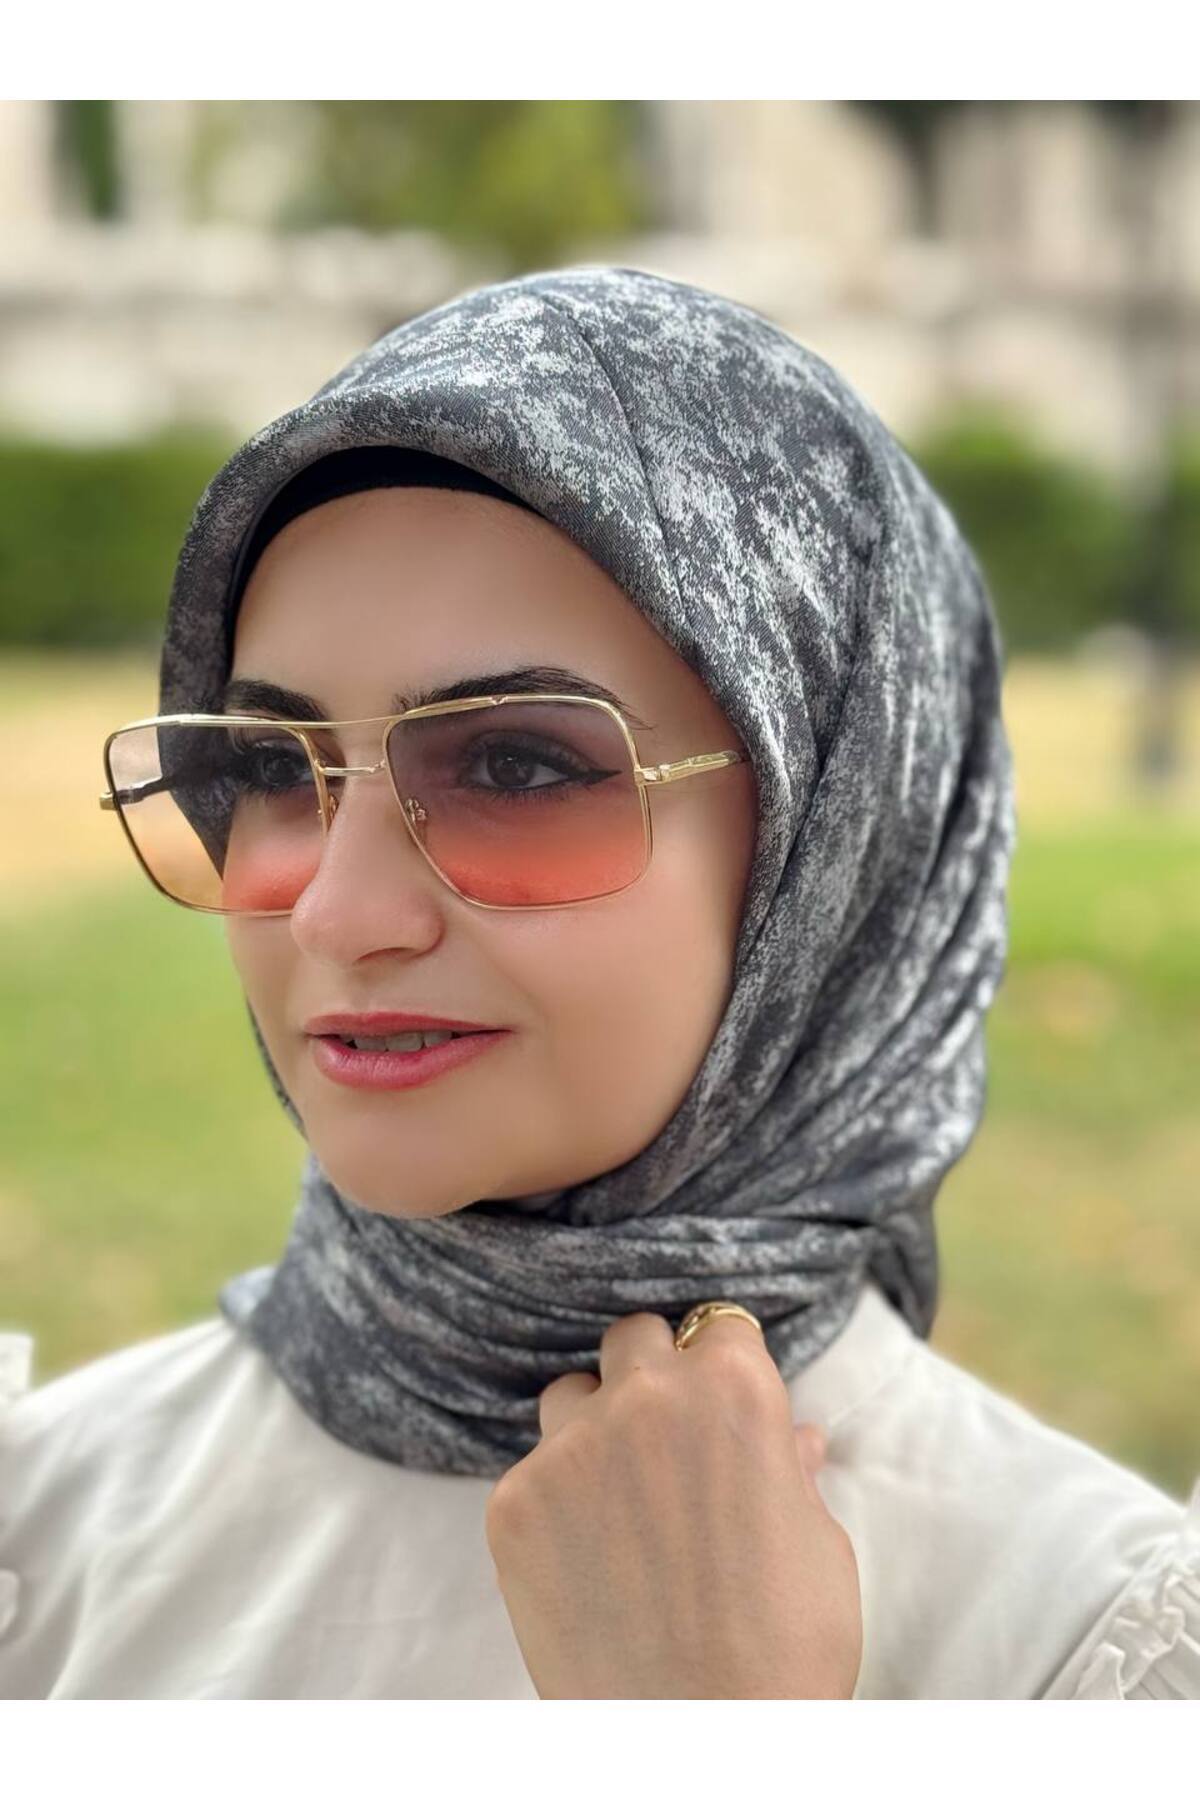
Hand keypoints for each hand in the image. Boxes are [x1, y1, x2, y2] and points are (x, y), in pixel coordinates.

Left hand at [484, 1309, 862, 1698]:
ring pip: (568, 1396)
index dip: (722, 1367)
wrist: (710, 1745)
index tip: (720, 1403)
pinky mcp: (515, 1504)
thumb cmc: (786, 1648)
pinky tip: (587, 1563)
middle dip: (651, 1378)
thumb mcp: (817, 1542)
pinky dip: (554, 1507)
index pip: (718, 1328)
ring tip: (619, 1503)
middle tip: (666, 1445)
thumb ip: (788, 1469)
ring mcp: (572, 1449)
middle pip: (633, 1340)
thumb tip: (794, 1438)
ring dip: (591, 1429)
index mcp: (733, 1388)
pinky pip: (530, 1475)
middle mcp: (646, 1398)